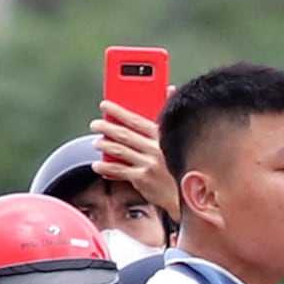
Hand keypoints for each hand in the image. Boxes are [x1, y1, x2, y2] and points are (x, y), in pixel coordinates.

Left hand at [91, 97, 179, 221]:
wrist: (187, 196)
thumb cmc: (180, 165)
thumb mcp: (179, 138)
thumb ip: (170, 114)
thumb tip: (169, 88)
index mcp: (164, 137)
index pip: (137, 120)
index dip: (118, 111)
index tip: (105, 106)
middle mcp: (156, 149)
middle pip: (124, 134)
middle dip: (105, 127)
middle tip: (95, 125)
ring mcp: (149, 165)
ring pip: (119, 150)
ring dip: (103, 145)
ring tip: (96, 142)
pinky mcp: (143, 179)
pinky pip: (118, 170)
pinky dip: (105, 167)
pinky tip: (98, 165)